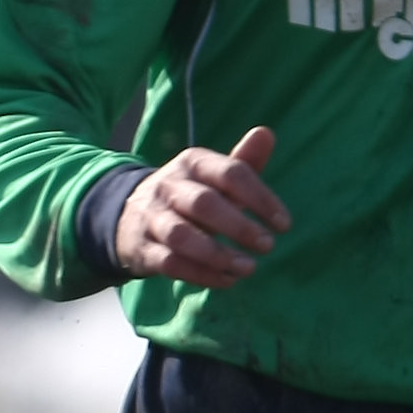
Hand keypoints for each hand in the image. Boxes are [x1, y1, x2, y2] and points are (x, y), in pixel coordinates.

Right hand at [111, 126, 287, 287]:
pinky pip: (169, 263)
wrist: (128, 215)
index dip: (260, 199)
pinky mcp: (141, 248)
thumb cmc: (190, 195)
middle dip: (239, 226)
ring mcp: (151, 218)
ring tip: (249, 268)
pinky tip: (227, 280)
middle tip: (268, 246)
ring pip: (181, 236)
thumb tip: (265, 132)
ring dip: (217, 255)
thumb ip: (243, 161)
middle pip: (203, 203)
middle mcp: (168, 186)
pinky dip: (200, 274)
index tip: (284, 225)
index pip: (230, 174)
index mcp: (192, 163)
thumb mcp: (214, 175)